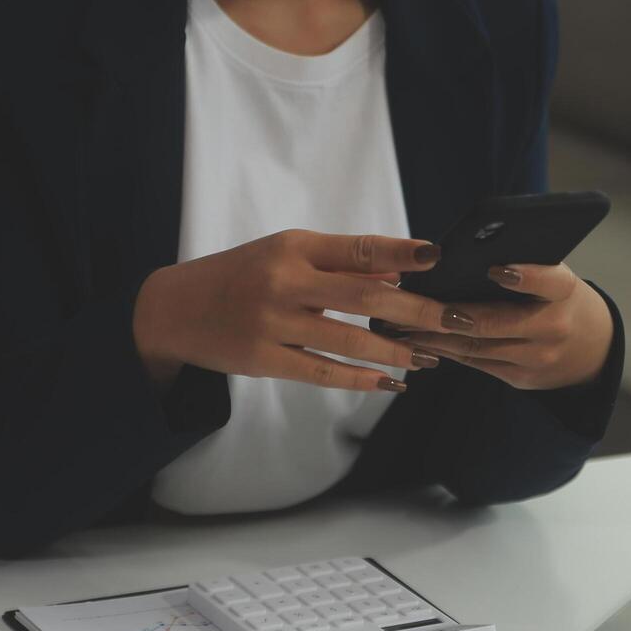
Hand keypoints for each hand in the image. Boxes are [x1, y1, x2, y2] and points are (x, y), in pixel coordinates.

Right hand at [132, 229, 469, 391]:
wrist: (176, 309)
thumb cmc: (242, 275)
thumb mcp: (286, 254)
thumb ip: (340, 263)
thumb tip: (399, 274)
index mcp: (294, 247)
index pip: (357, 248)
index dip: (400, 252)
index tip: (437, 257)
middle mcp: (285, 282)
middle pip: (364, 298)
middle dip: (415, 310)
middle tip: (454, 319)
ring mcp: (273, 323)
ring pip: (349, 341)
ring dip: (395, 352)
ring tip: (428, 358)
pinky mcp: (265, 359)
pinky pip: (323, 372)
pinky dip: (361, 379)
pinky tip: (390, 383)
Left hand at [399, 263, 613, 389]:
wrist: (591, 350)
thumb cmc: (559, 299)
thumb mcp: (554, 278)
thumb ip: (523, 268)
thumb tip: (461, 256)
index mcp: (565, 293)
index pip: (548, 282)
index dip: (523, 276)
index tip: (494, 268)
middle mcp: (554, 328)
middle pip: (495, 322)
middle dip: (450, 314)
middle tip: (414, 304)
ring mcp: (537, 359)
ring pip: (477, 347)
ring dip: (435, 336)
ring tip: (400, 324)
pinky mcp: (520, 379)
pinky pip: (476, 363)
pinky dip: (446, 350)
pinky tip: (419, 340)